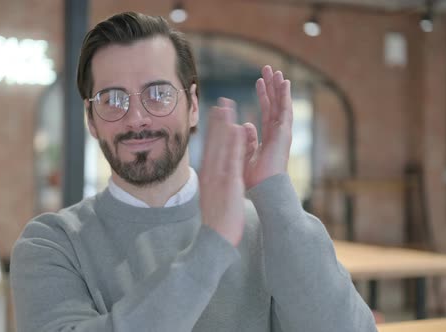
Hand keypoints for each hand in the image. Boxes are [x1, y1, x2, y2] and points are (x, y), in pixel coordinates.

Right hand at [199, 100, 245, 246]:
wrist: (215, 237)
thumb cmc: (218, 218)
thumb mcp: (215, 194)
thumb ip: (216, 179)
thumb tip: (217, 168)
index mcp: (209, 175)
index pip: (211, 148)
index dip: (215, 129)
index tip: (218, 113)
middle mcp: (210, 173)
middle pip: (214, 143)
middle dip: (218, 122)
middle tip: (222, 102)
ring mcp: (218, 177)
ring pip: (221, 146)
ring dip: (224, 125)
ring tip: (228, 107)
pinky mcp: (227, 183)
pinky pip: (231, 159)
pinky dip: (233, 143)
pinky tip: (236, 129)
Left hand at [242, 65, 292, 189]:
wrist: (264, 189)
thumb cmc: (255, 178)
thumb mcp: (245, 154)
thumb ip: (247, 139)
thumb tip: (245, 125)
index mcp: (269, 138)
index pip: (267, 111)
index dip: (264, 96)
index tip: (259, 81)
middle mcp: (277, 134)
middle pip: (275, 104)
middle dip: (272, 86)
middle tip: (269, 69)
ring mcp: (282, 133)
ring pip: (281, 104)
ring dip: (279, 87)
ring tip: (277, 71)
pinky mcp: (284, 133)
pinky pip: (285, 110)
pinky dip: (285, 95)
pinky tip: (285, 82)